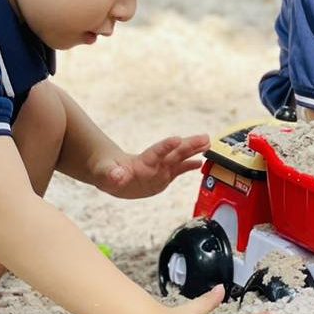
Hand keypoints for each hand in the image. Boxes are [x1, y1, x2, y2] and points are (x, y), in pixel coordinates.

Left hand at [94, 134, 208, 198]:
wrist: (112, 175)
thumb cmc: (106, 170)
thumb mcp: (105, 173)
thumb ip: (112, 174)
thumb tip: (117, 176)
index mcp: (142, 161)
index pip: (156, 152)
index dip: (165, 146)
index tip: (177, 139)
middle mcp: (155, 163)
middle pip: (174, 152)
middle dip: (189, 145)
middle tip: (205, 137)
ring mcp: (161, 168)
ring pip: (181, 158)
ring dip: (194, 150)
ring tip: (209, 143)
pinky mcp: (164, 176)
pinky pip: (180, 170)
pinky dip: (190, 166)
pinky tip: (201, 162)